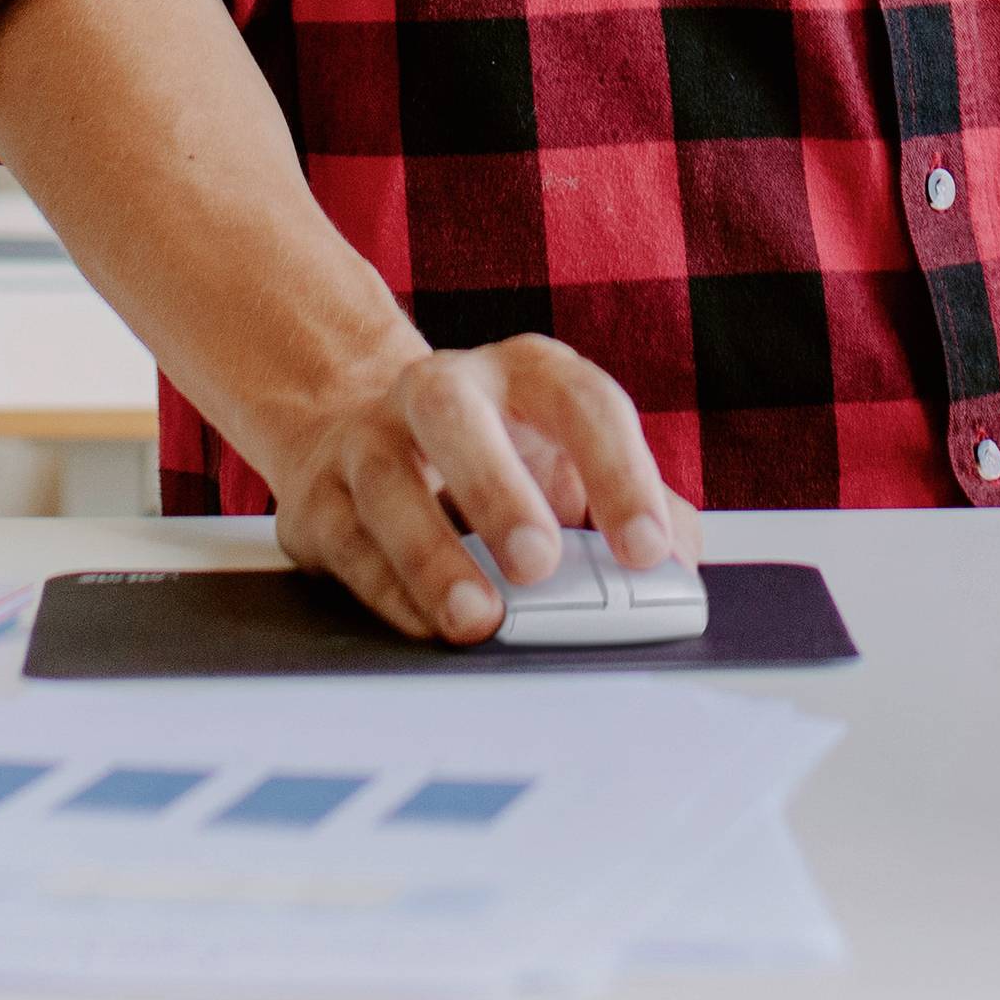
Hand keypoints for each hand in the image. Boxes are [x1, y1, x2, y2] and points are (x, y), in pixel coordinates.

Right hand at [260, 333, 694, 644]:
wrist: (362, 433)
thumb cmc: (499, 458)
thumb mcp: (573, 466)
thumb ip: (637, 507)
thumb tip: (681, 569)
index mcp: (526, 375)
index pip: (581, 403)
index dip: (619, 473)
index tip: (647, 550)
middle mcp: (443, 390)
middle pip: (458, 417)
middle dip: (498, 490)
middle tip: (539, 563)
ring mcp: (370, 437)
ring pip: (387, 481)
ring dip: (430, 555)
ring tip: (476, 618)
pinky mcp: (318, 495)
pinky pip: (347, 540)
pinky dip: (386, 588)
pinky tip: (423, 624)